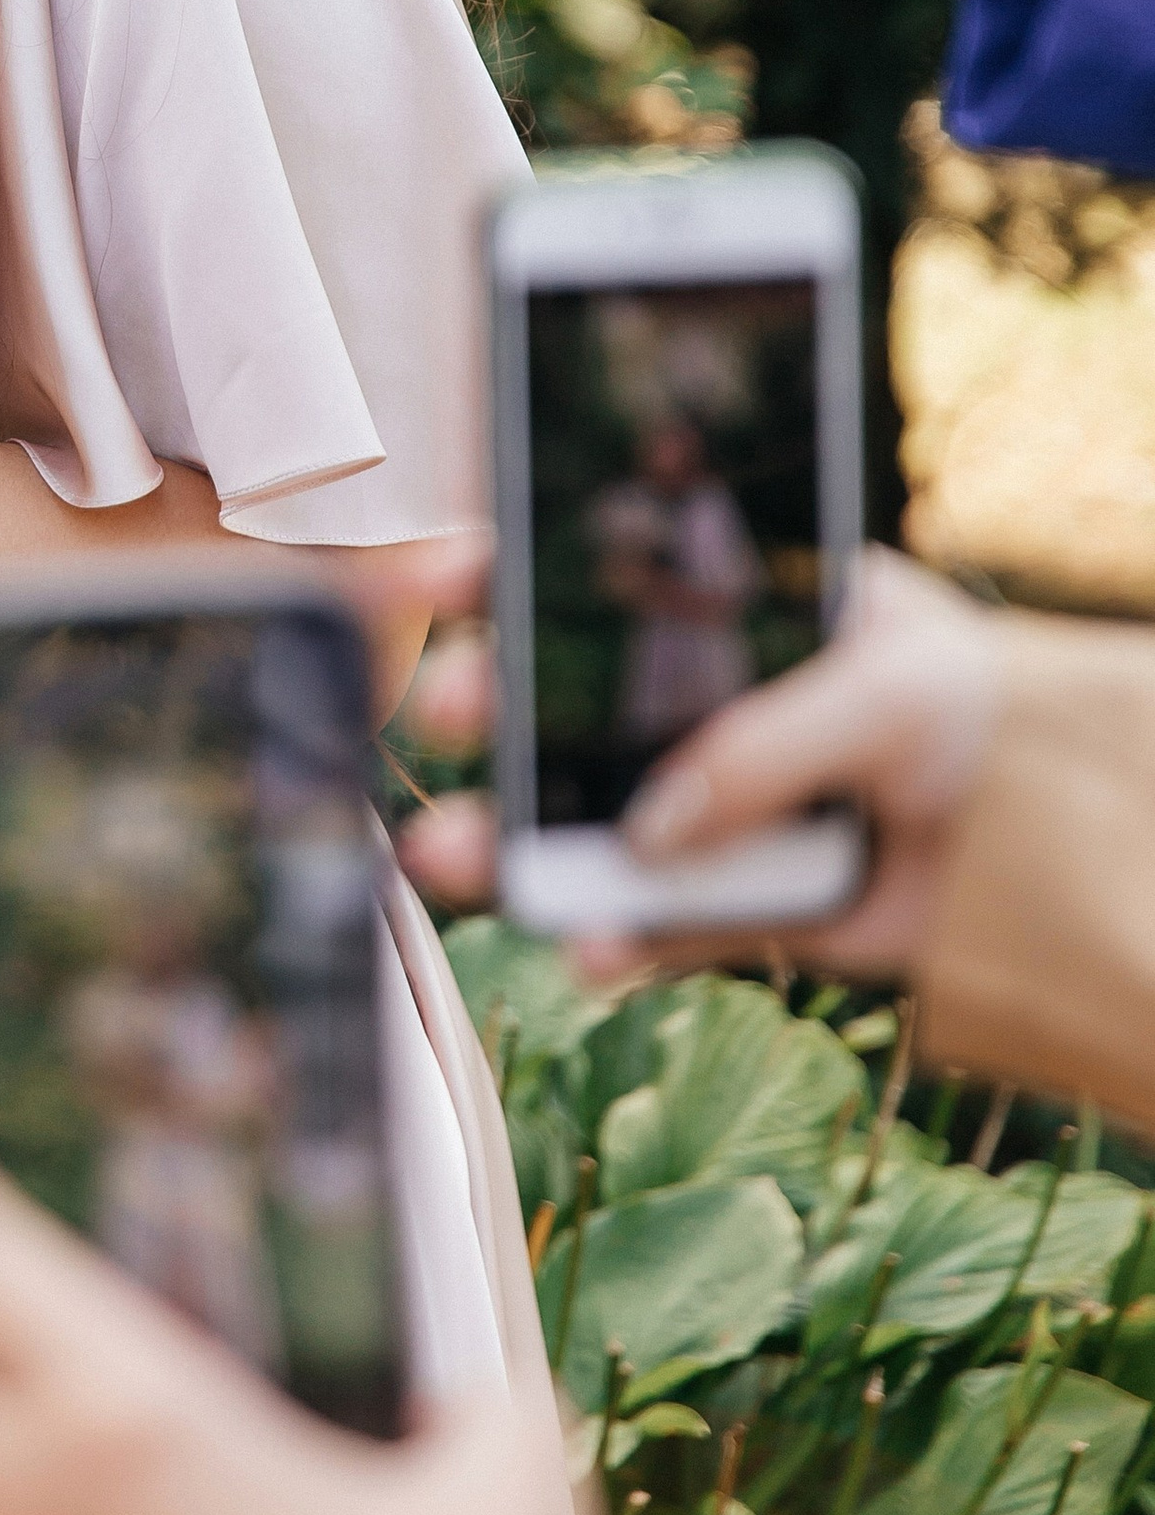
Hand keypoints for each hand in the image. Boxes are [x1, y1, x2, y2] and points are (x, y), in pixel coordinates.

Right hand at [390, 548, 1003, 990]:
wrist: (1067, 845)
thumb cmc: (991, 712)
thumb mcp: (894, 685)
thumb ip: (767, 745)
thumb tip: (654, 829)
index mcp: (735, 606)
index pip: (599, 570)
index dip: (515, 569)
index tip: (453, 573)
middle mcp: (705, 700)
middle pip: (565, 698)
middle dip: (488, 701)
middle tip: (447, 711)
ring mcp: (715, 804)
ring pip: (585, 819)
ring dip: (512, 838)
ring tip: (453, 857)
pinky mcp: (739, 901)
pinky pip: (655, 926)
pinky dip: (614, 943)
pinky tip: (585, 946)